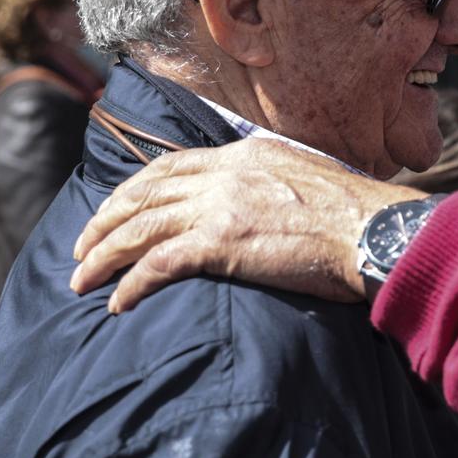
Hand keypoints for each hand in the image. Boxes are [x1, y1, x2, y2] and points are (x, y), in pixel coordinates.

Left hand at [70, 137, 420, 312]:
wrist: (375, 230)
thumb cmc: (359, 216)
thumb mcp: (312, 178)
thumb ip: (277, 183)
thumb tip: (271, 202)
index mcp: (245, 155)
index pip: (172, 165)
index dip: (134, 189)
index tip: (115, 209)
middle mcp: (226, 174)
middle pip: (144, 194)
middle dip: (105, 221)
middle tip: (82, 246)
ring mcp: (220, 207)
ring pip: (140, 228)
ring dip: (103, 256)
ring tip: (81, 280)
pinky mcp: (221, 244)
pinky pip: (158, 265)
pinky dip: (130, 284)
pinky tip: (117, 302)